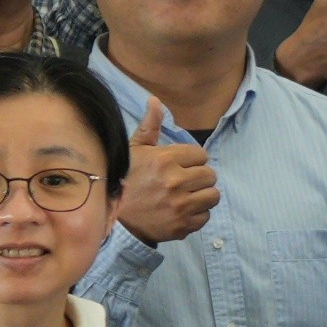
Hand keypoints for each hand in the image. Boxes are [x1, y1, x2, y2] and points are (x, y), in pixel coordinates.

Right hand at [115, 96, 220, 245]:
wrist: (113, 219)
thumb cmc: (124, 180)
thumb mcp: (134, 150)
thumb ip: (150, 127)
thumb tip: (155, 100)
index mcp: (165, 160)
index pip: (201, 155)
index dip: (192, 160)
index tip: (181, 166)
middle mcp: (175, 182)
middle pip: (210, 175)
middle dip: (199, 177)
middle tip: (185, 182)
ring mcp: (180, 206)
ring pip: (213, 196)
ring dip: (203, 196)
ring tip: (187, 196)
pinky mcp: (182, 226)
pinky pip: (205, 217)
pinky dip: (197, 215)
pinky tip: (182, 211)